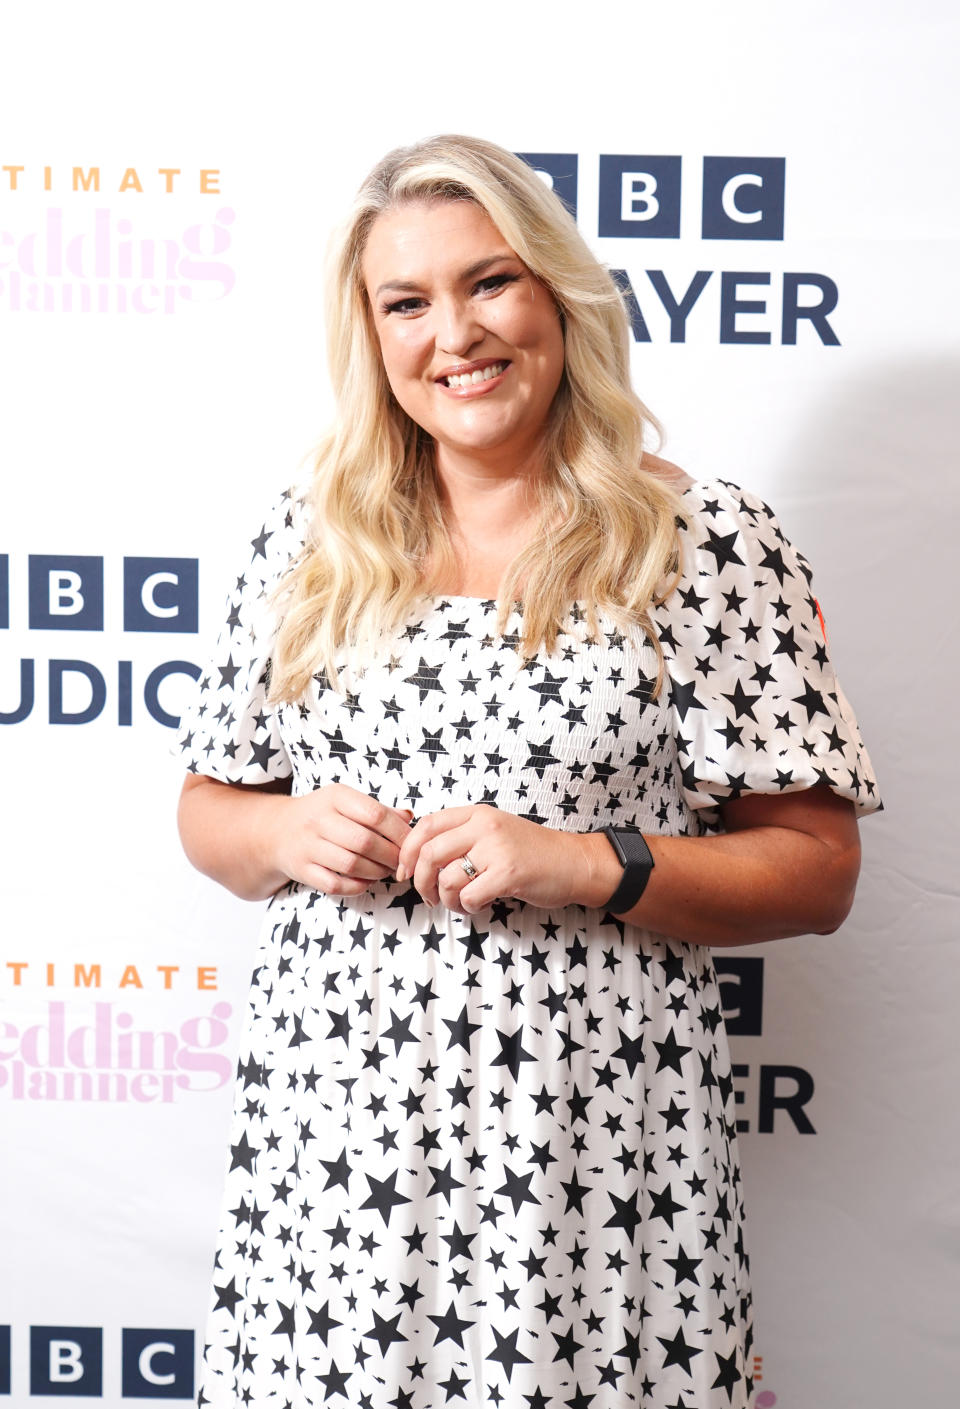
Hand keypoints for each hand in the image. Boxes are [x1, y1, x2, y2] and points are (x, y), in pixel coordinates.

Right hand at [268, 784, 412, 895]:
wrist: (276, 831)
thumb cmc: (322, 816)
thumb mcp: (346, 802)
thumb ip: (378, 810)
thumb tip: (409, 818)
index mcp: (335, 797)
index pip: (375, 814)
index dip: (399, 832)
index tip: (411, 843)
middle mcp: (318, 819)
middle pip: (365, 842)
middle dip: (391, 856)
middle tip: (401, 862)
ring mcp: (308, 846)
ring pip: (352, 865)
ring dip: (377, 872)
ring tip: (387, 870)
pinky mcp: (302, 870)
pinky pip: (336, 884)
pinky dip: (357, 886)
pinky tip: (367, 881)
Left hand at [396, 804, 614, 914]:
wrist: (574, 863)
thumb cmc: (531, 853)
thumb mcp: (494, 832)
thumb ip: (462, 838)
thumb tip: (418, 859)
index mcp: (477, 814)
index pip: (425, 826)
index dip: (407, 852)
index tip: (403, 872)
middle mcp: (485, 826)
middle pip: (429, 853)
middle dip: (420, 882)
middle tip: (429, 898)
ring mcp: (497, 849)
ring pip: (446, 879)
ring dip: (446, 900)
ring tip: (460, 905)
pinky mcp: (508, 873)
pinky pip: (468, 896)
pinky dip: (467, 908)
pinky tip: (479, 906)